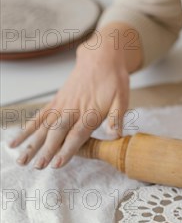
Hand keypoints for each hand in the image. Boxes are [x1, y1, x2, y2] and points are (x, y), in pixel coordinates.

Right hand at [7, 36, 130, 169]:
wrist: (101, 57)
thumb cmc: (114, 79)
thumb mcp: (122, 97)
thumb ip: (117, 117)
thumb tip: (116, 135)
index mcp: (91, 111)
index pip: (77, 133)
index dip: (68, 148)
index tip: (58, 162)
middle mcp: (73, 109)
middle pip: (58, 132)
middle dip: (47, 150)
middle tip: (37, 165)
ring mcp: (62, 104)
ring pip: (45, 126)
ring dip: (33, 143)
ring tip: (21, 159)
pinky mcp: (56, 100)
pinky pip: (40, 116)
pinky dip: (28, 128)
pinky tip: (17, 141)